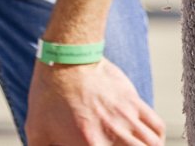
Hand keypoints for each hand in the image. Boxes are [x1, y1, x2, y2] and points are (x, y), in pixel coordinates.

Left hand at [25, 59, 165, 144]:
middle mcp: (113, 135)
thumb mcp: (37, 129)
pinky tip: (150, 140)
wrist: (65, 58)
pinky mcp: (133, 100)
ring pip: (153, 144)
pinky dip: (157, 136)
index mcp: (90, 145)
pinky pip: (156, 125)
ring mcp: (126, 117)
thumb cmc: (48, 94)